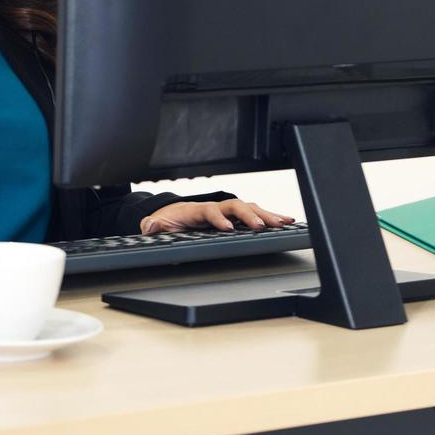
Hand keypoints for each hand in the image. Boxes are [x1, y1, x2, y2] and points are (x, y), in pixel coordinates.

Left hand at [140, 199, 294, 233]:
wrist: (172, 214)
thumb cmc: (168, 220)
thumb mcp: (156, 224)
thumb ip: (152, 225)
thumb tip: (148, 224)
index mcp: (196, 210)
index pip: (209, 210)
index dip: (218, 218)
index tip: (227, 228)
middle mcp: (215, 207)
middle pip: (236, 206)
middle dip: (250, 215)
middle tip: (262, 227)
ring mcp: (226, 211)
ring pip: (249, 208)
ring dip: (267, 214)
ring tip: (284, 222)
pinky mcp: (234, 217)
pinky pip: (254, 214)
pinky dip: (270, 217)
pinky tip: (285, 221)